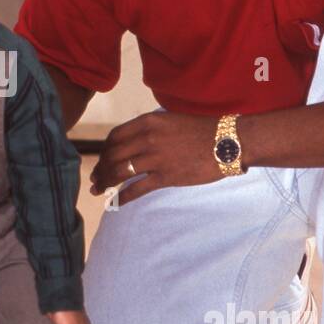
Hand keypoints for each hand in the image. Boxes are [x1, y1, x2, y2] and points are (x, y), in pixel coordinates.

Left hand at [89, 111, 222, 205]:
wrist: (228, 141)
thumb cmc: (202, 130)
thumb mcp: (169, 120)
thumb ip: (150, 129)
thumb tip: (133, 143)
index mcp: (147, 122)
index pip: (114, 137)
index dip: (104, 150)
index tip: (101, 160)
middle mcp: (147, 138)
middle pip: (112, 155)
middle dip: (100, 169)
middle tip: (94, 179)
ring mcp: (156, 158)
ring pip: (119, 172)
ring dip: (105, 182)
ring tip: (98, 190)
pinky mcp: (166, 176)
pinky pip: (137, 188)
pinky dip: (122, 197)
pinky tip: (114, 203)